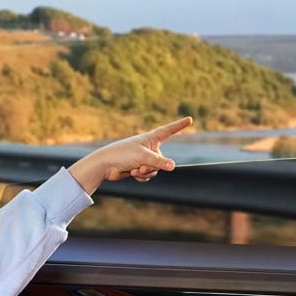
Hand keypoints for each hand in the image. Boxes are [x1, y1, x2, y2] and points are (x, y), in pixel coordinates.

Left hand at [68, 116, 193, 193]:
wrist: (106, 165)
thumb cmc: (123, 154)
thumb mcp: (143, 157)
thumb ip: (159, 162)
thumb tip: (173, 167)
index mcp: (151, 138)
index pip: (169, 130)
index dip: (179, 125)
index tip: (190, 119)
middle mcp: (150, 147)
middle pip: (161, 160)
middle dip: (151, 166)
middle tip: (139, 166)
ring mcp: (145, 158)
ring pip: (155, 170)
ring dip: (145, 172)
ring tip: (134, 169)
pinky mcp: (139, 167)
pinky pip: (148, 175)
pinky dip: (141, 177)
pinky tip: (132, 173)